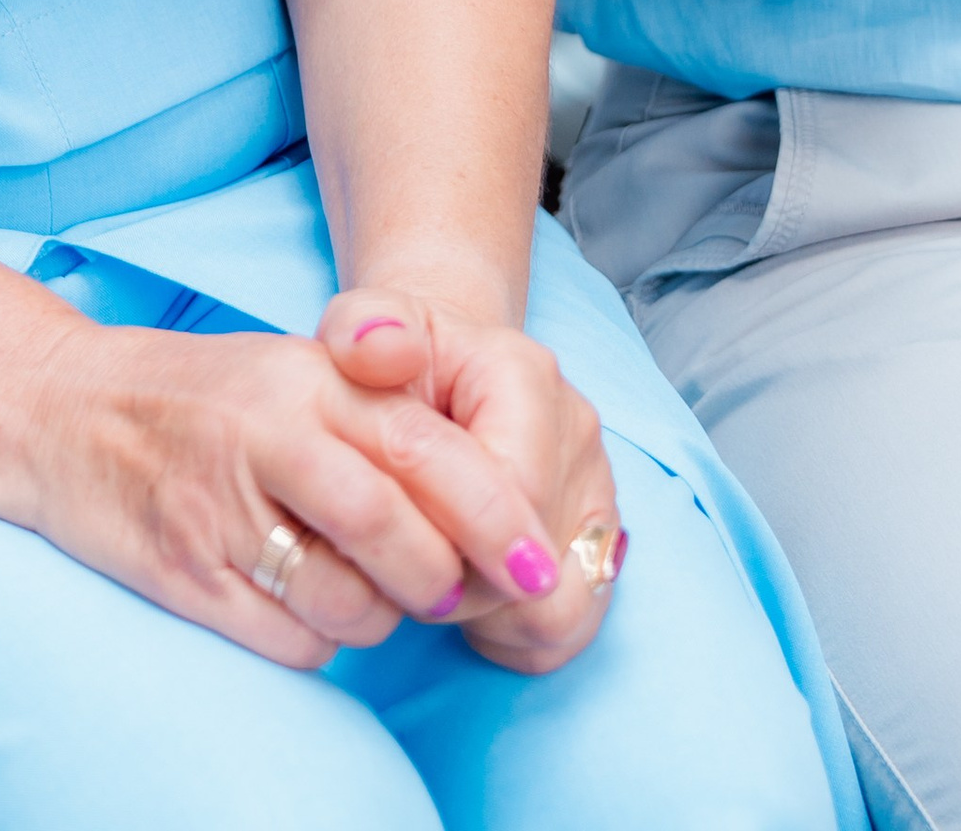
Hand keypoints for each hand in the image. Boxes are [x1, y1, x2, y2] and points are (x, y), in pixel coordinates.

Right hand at [5, 297, 609, 678]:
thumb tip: (483, 501)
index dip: (495, 518)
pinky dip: (315, 639)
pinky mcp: (187, 573)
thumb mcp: (292, 375)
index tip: (535, 564)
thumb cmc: (196, 397)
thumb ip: (378, 421)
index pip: (430, 454)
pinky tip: (295, 599)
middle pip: (398, 534)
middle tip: (451, 593)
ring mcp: (222, 508)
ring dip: (376, 616)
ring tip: (356, 587)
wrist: (58, 410)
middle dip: (443, 581)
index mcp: (308, 378)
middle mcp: (269, 435)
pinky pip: (293, 640)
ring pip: (352, 602)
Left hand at [317, 285, 617, 670]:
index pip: (507, 493)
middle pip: (530, 561)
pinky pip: (571, 625)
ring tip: (437, 583)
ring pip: (559, 607)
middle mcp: (576, 430)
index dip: (445, 539)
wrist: (439, 371)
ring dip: (491, 616)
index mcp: (523, 374)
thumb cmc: (394, 361)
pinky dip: (516, 633)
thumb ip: (360, 330)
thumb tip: (377, 350)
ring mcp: (597, 488)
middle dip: (459, 582)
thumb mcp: (360, 328)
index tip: (396, 542)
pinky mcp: (600, 539)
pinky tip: (469, 602)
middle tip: (401, 565)